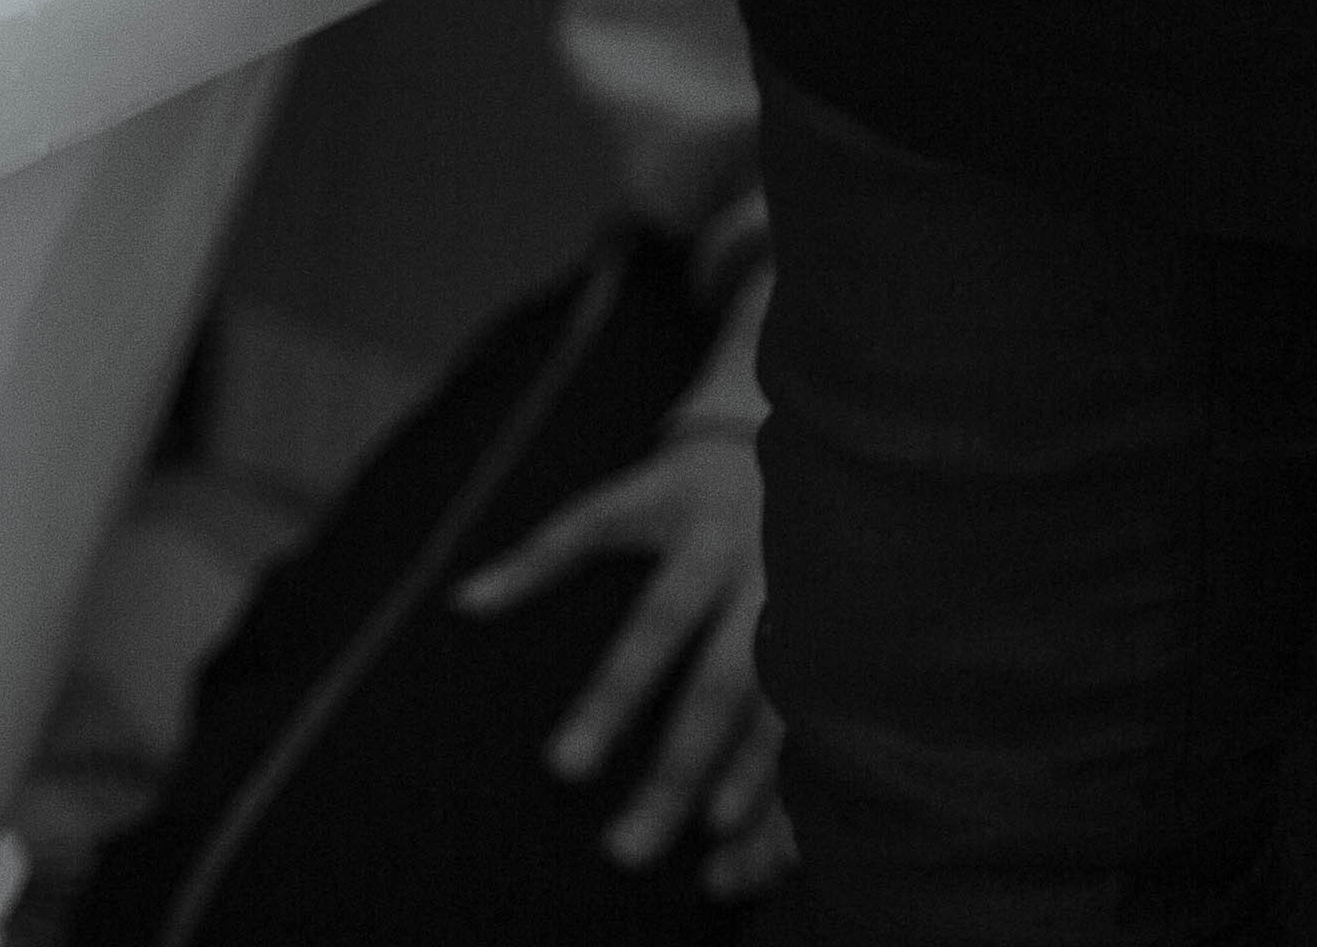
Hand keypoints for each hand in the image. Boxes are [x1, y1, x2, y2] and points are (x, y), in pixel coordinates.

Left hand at [455, 422, 792, 898]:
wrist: (820, 448)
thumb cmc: (691, 486)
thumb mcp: (619, 501)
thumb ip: (546, 553)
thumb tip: (465, 603)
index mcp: (703, 545)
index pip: (650, 632)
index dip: (610, 700)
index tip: (565, 768)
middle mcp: (766, 588)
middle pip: (718, 695)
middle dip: (676, 774)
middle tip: (626, 849)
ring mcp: (820, 624)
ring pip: (787, 727)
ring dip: (752, 800)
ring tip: (714, 869)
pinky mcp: (852, 654)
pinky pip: (833, 737)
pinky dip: (806, 794)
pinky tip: (779, 854)